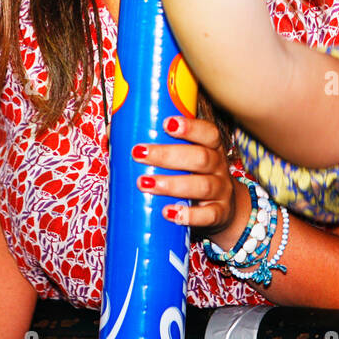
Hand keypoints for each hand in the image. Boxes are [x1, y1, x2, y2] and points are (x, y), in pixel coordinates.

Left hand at [134, 115, 240, 237]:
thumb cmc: (193, 177)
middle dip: (168, 155)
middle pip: (200, 158)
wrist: (224, 210)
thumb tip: (113, 134)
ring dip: (172, 184)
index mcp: (212, 147)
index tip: (166, 123)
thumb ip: (157, 147)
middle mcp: (219, 167)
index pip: (208, 132)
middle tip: (139, 154)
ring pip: (202, 186)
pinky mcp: (219, 214)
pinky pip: (207, 215)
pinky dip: (188, 215)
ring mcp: (220, 191)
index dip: (190, 127)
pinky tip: (169, 213)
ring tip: (145, 183)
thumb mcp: (184, 160)